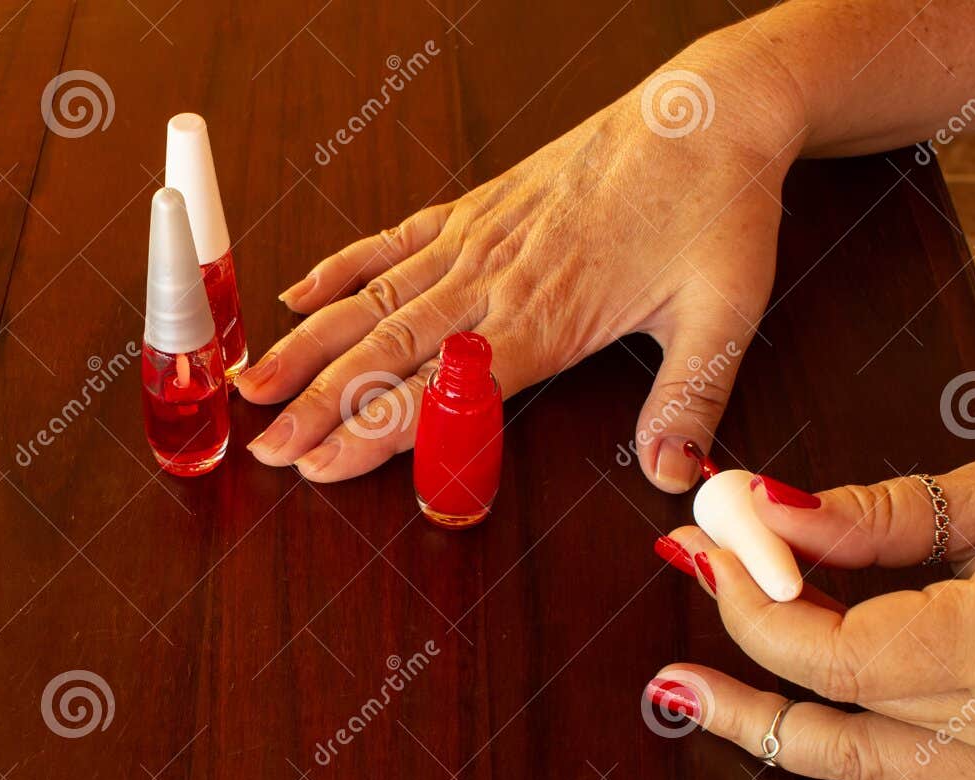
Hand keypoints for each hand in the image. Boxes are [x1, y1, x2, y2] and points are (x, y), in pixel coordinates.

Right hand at [241, 31, 805, 491]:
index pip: (439, 390)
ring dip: (307, 346)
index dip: (371, 431)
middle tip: (264, 445)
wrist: (712, 109)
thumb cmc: (715, 209)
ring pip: (372, 301)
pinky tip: (296, 295)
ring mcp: (476, 241)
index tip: (319, 464)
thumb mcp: (722, 314)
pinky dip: (340, 267)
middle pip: (385, 351)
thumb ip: (688, 399)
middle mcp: (494, 281)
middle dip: (316, 404)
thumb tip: (673, 474)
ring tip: (251, 384)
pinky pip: (393, 241)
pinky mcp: (477, 208)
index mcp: (545, 318)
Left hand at [649, 456, 974, 779]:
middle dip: (742, 647)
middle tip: (683, 595)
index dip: (750, 600)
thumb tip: (766, 511)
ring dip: (765, 736)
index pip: (821, 648)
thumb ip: (888, 518)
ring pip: (866, 771)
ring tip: (678, 699)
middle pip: (828, 703)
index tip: (711, 547)